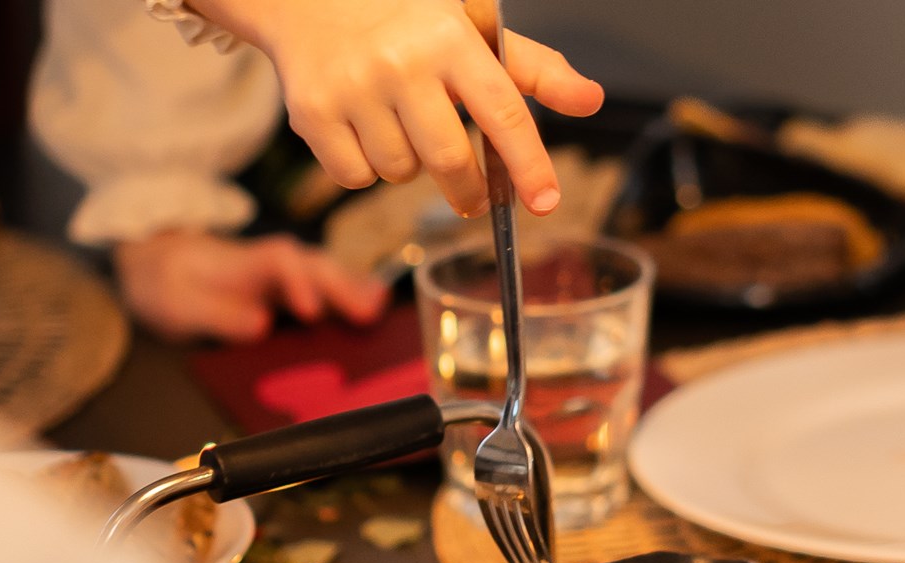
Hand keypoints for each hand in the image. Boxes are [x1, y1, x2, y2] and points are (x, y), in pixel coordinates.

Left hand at [113, 230, 389, 342]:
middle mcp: (271, 263)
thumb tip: (260, 324)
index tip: (311, 311)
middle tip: (369, 313)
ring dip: (354, 288)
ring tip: (380, 308)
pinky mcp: (289, 286)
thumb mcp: (178, 303)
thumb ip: (215, 313)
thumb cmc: (168, 284)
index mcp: (245, 264)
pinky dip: (351, 291)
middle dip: (342, 288)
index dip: (299, 284)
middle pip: (314, 266)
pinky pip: (326, 285)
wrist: (158, 263)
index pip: (279, 264)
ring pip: (326, 272)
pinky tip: (376, 303)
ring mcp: (284, 274)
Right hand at [186, 0, 604, 217]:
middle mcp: (401, 64)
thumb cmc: (405, 15)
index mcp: (449, 38)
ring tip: (398, 124)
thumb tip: (591, 100)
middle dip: (468, 190)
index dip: (528, 164)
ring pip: (401, 173)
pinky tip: (362, 129)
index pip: (503, 112)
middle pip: (450, 161)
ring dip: (410, 166)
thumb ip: (530, 68)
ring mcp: (353, 90)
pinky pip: (357, 178)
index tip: (546, 202)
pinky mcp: (313, 114)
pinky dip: (366, 169)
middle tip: (472, 198)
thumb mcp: (469, 24)